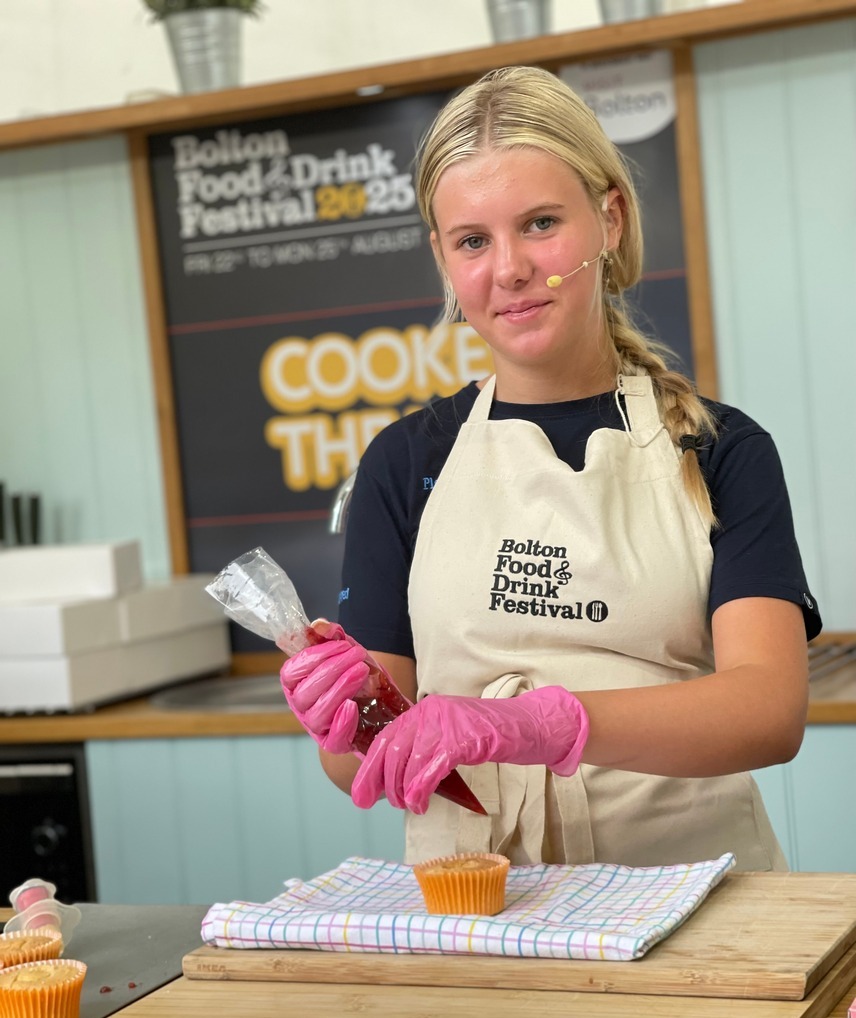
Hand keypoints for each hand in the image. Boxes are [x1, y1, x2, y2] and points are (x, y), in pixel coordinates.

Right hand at [279, 622, 367, 753]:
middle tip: (357, 655)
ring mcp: (316, 726)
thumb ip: (332, 637)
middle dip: (332, 669)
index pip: (290, 672)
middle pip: (304, 692)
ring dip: (339, 689)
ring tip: (361, 671)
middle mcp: (301, 706)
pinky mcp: (334, 742)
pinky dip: (341, 723)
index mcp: (297, 683)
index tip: (341, 644)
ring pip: (316, 713)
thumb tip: (318, 625)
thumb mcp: (347, 652)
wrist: (380, 704)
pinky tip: (353, 705)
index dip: (313, 657)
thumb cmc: (355, 675)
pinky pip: (332, 739)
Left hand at [351, 686, 588, 813]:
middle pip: (392, 751)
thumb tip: (393, 781)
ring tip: (412, 806)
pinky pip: (431, 768)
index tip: (361, 796)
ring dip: (404, 791)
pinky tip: (421, 803)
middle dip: (385, 784)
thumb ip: (422, 748)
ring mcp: (445, 724)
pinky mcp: (462, 739)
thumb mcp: (448, 735)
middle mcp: (428, 712)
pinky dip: (421, 789)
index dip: (369, 770)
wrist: (523, 724)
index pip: (384, 739)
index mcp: (421, 710)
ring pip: (408, 761)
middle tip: (392, 805)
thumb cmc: (485, 736)